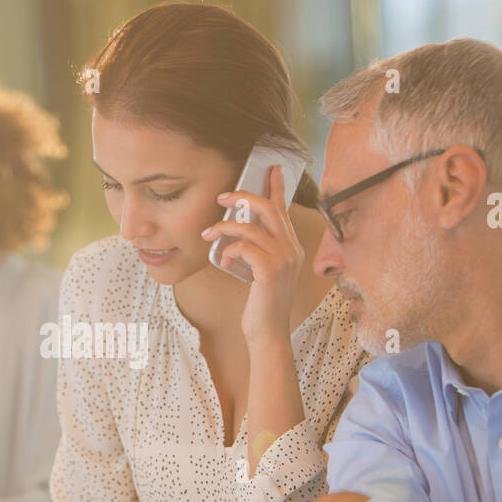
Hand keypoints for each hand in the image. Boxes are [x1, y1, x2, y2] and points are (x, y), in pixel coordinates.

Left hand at [201, 164, 304, 347]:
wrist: (268, 333)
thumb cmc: (262, 304)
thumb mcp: (262, 272)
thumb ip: (258, 251)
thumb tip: (236, 232)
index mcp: (292, 248)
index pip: (284, 210)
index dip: (277, 187)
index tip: (271, 168)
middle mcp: (293, 250)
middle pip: (270, 209)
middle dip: (244, 197)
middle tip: (222, 196)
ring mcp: (284, 260)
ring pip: (250, 227)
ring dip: (224, 227)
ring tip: (208, 234)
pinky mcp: (270, 270)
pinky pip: (244, 247)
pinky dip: (229, 250)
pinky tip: (224, 262)